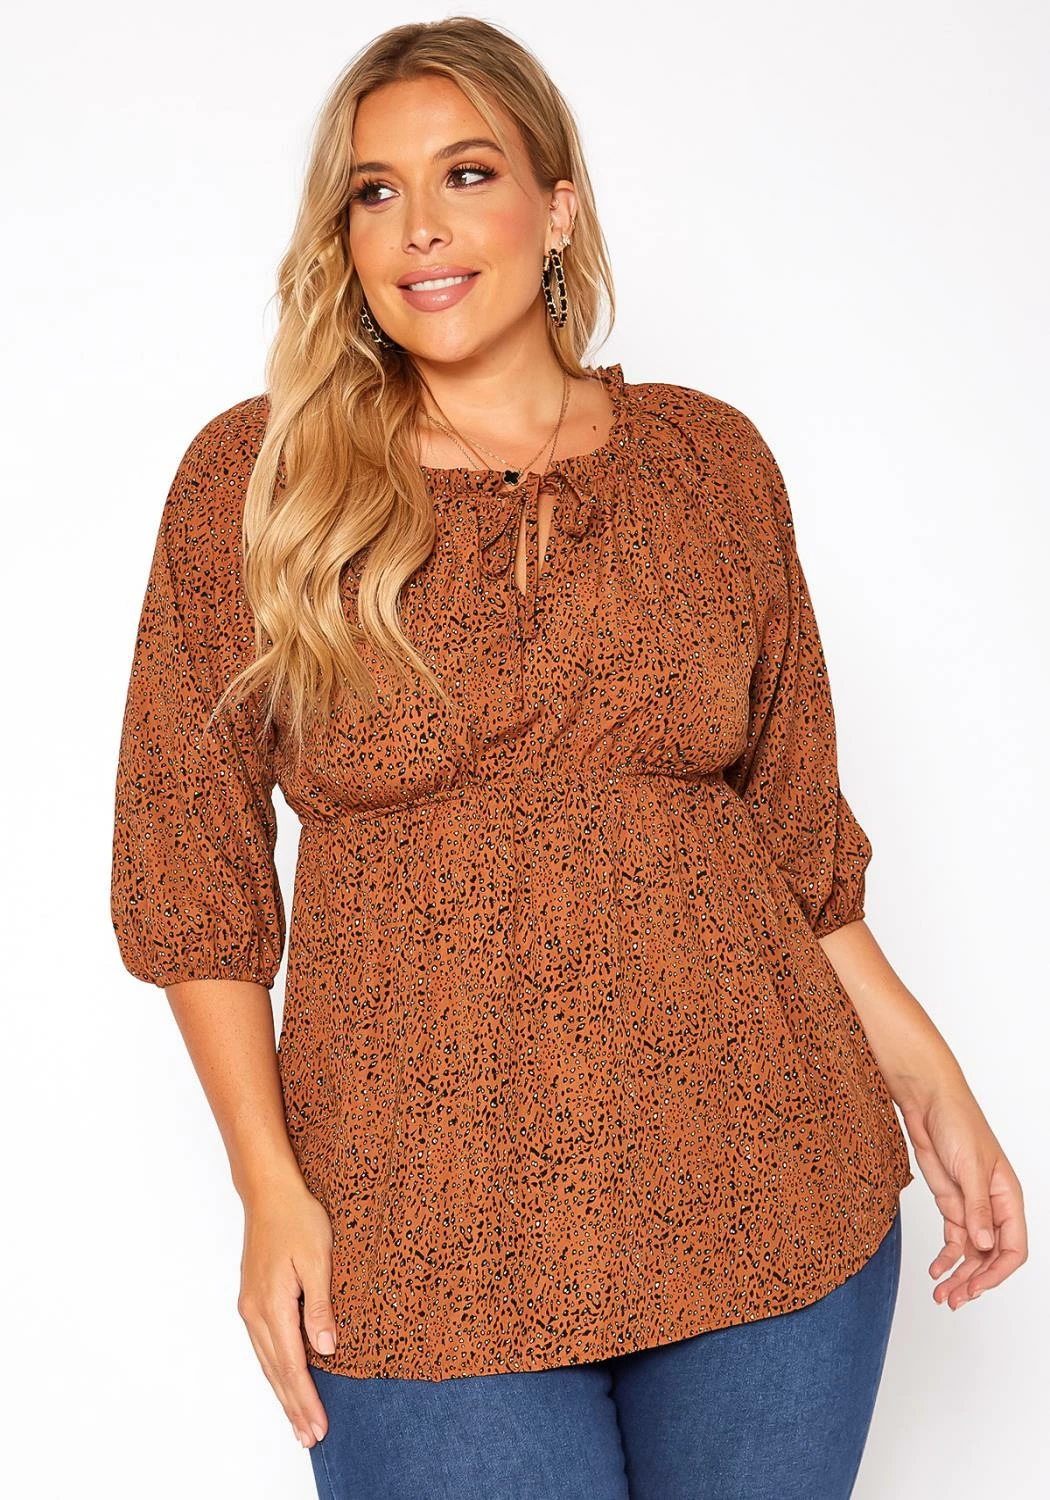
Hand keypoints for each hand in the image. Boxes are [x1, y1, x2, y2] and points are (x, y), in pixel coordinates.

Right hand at [236, 1171, 338, 1447]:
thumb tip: (325, 1350)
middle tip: (309, 1438)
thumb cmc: (298, 1219)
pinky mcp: (252, 1300)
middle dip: (294, 1406)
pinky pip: (263, 1346)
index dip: (305, 1398)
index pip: (291, 1364)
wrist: (269, 1194)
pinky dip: (274, 1371)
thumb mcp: (318, 1259)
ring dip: (283, 1394)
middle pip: (276, 1371)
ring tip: (298, 1423)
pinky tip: (283, 1382)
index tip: (318, 1426)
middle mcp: (256, 1312)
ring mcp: (250, 1307)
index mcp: (273, 1304)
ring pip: (267, 1362)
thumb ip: (320, 1306)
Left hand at [898, 1083, 1027, 1308]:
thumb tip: (985, 1245)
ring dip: (959, 1275)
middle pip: (991, 1257)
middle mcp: (993, 1207)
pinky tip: (936, 1271)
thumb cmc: (958, 1123)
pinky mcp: (950, 1203)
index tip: (976, 1288)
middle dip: (975, 1281)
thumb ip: (977, 1208)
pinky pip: (953, 1239)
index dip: (997, 1273)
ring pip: (971, 1253)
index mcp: (1008, 1198)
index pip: (1013, 1248)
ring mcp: (970, 1207)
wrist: (928, 1102)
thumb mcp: (969, 1167)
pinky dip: (946, 1258)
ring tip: (943, 1297)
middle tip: (954, 1301)